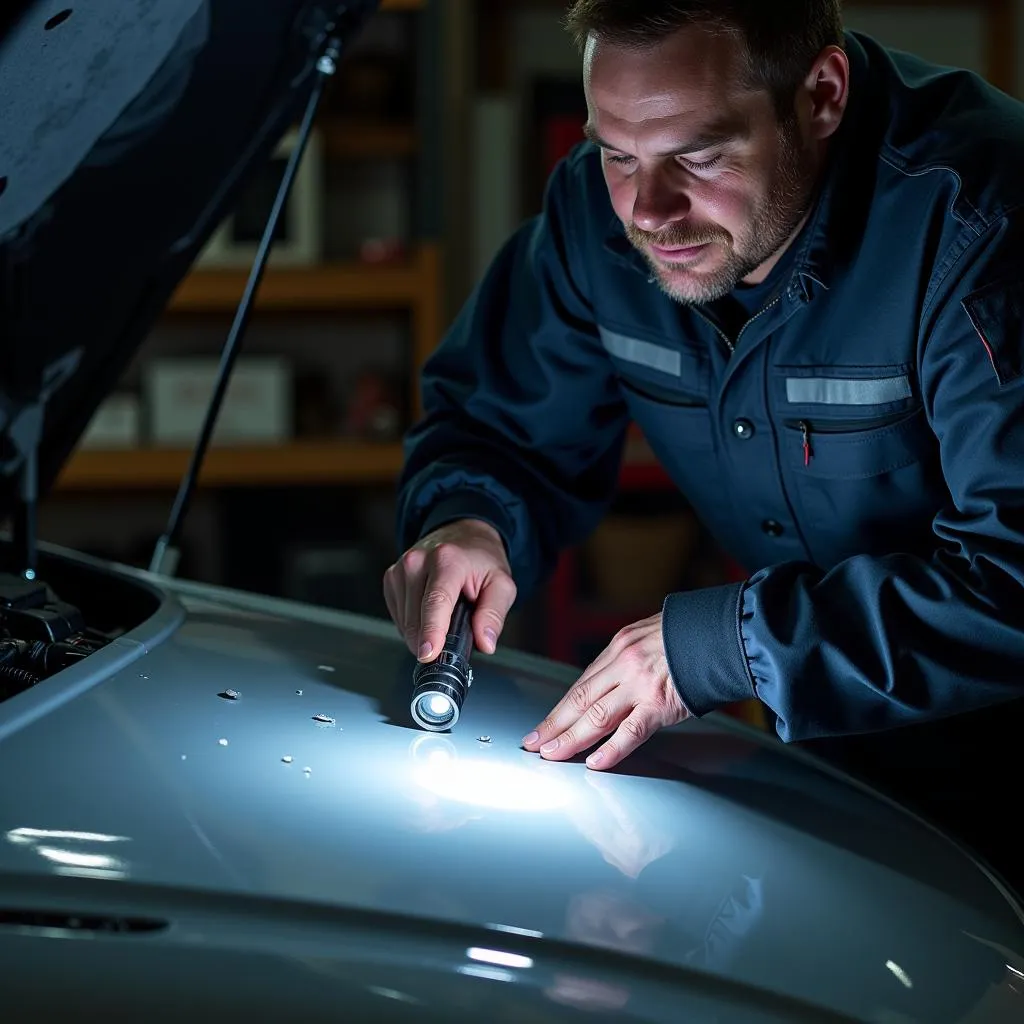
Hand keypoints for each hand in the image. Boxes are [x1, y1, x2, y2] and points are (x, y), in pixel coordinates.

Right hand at [383, 518, 516, 661]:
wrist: (463, 536)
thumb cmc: (481, 561)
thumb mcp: (501, 584)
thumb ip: (494, 614)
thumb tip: (485, 642)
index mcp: (448, 560)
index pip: (435, 601)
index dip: (431, 631)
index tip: (428, 653)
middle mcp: (418, 561)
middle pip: (416, 617)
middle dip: (433, 641)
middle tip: (454, 640)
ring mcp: (400, 569)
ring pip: (405, 622)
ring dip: (423, 635)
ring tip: (444, 619)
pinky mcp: (391, 578)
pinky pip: (398, 617)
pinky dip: (413, 625)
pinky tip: (429, 614)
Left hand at [522, 613, 687, 769]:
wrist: (720, 631)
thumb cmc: (689, 636)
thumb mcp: (647, 637)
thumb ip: (627, 661)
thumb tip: (609, 684)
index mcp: (618, 649)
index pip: (581, 685)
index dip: (559, 709)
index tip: (542, 726)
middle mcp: (623, 665)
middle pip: (579, 700)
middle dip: (553, 725)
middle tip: (533, 744)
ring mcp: (640, 685)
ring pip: (596, 715)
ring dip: (570, 738)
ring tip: (552, 755)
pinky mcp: (660, 704)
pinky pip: (631, 730)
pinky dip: (611, 748)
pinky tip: (594, 761)